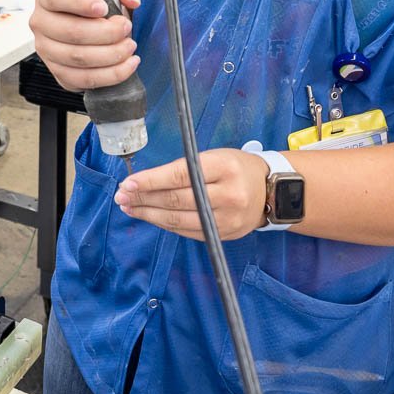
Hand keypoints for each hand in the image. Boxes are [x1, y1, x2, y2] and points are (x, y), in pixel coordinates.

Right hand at [29, 0, 140, 91]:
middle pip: (72, 32)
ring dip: (111, 54)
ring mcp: (47, 51)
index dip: (80, 3)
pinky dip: (110, 75)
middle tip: (126, 27)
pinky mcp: (59, 73)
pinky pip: (84, 79)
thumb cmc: (98, 4)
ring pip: (78, 58)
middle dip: (107, 32)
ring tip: (129, 46)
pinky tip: (127, 64)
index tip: (104, 7)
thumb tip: (132, 0)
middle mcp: (42, 24)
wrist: (94, 26)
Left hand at [114, 148, 268, 239]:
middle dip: (144, 199)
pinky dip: (165, 224)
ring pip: (179, 220)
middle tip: (121, 196)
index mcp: (224, 167)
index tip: (128, 183)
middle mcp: (228, 195)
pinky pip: (187, 231)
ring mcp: (227, 219)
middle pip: (176, 200)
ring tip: (129, 207)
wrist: (271, 192)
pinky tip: (150, 216)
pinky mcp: (224, 235)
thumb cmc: (236, 168)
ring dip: (149, 214)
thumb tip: (145, 181)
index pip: (180, 175)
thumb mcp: (215, 157)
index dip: (151, 181)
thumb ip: (185, 168)